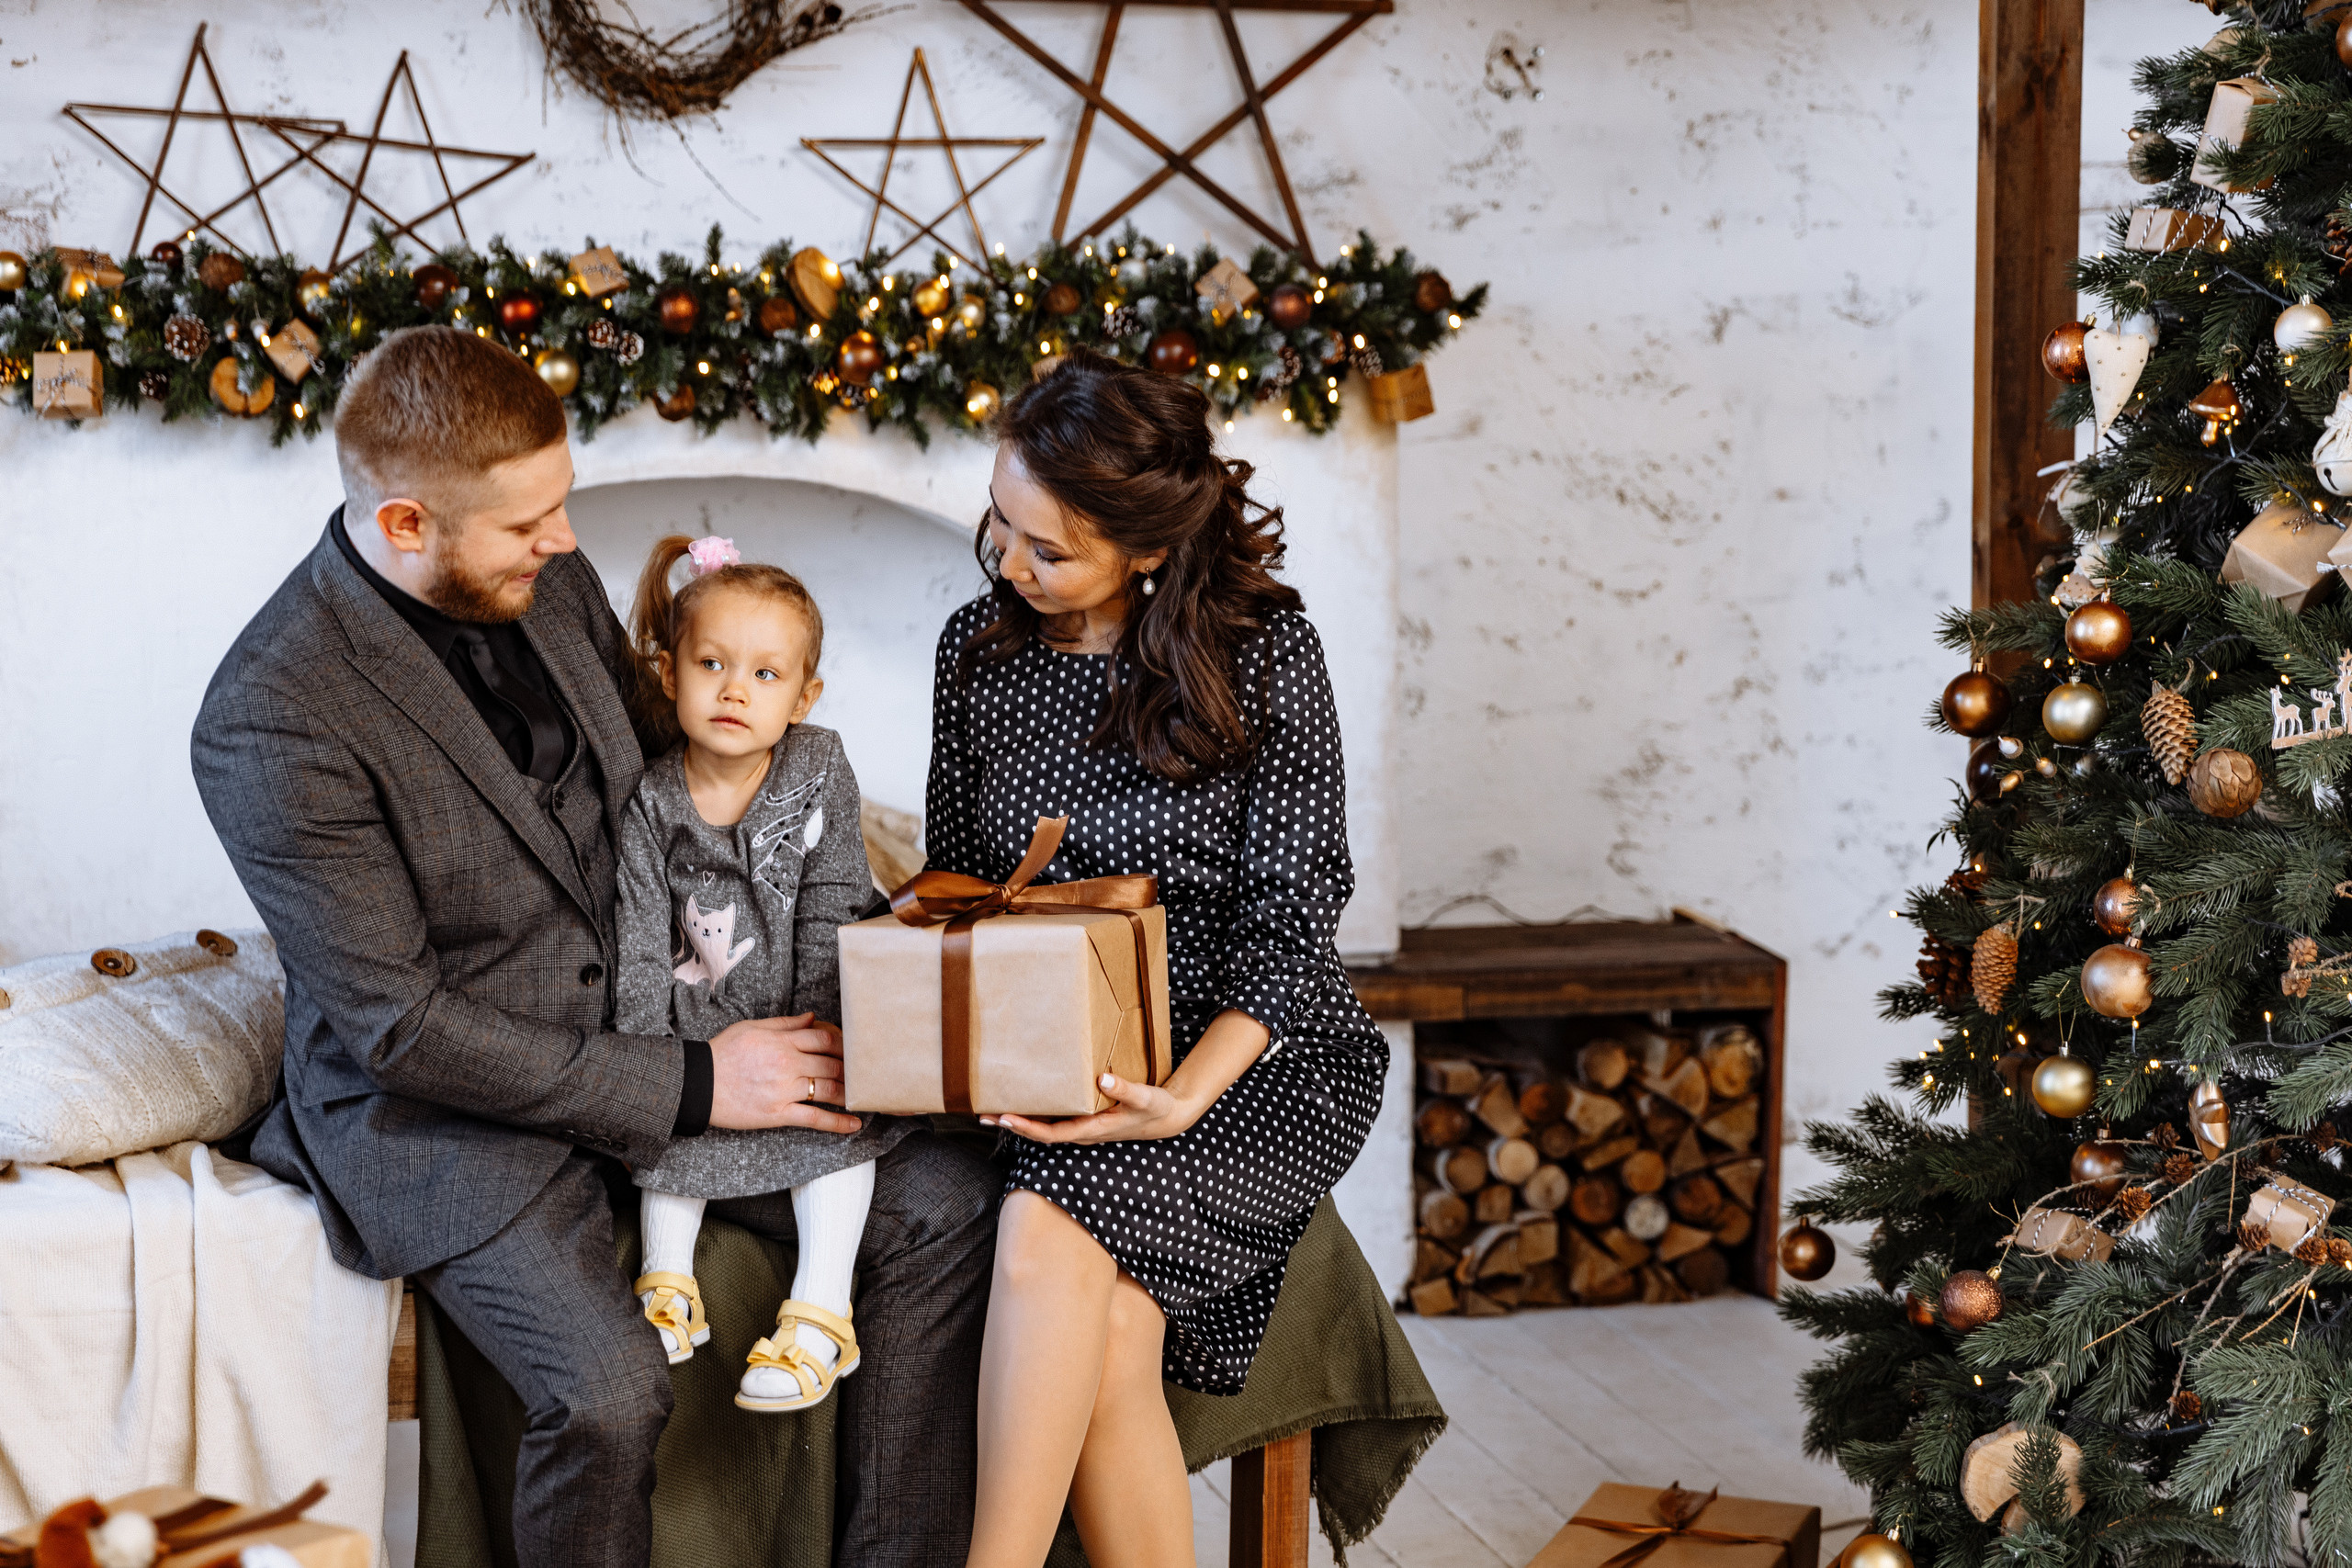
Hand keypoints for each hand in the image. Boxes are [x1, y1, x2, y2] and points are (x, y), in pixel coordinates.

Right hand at [708, 1013, 858, 1132]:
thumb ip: (785, 1024)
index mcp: (781, 1042)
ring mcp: (784, 1090)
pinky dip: (837, 1122)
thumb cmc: (723, 1053)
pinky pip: (814, 1118)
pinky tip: (854, 1125)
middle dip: (851, 1068)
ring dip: (850, 1093)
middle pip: (832, 1064)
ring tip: (863, 1095)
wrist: (697, 1084)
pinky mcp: (778, 1114)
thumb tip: (813, 1017)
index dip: (843, 1043)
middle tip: (863, 1073)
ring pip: (828, 1090)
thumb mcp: (752, 1028)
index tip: (852, 1049)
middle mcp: (787, 1064)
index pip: (824, 1039)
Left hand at [982, 1072, 1203, 1144]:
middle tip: (983, 1114)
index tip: (1006, 1118)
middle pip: (1038, 1133)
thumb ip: (1126, 1089)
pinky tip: (1021, 1101)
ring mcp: (1080, 1127)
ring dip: (1018, 1120)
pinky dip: (1033, 1112)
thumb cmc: (1155, 1108)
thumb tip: (1103, 1077)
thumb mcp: (1145, 1098)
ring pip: (1042, 1127)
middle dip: (1011, 1125)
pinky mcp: (1082, 1120)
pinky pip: (1052, 1119)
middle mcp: (1081, 1132)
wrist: (1165, 1118)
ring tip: (991, 1109)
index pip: (1051, 1134)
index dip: (1027, 1128)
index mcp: (1092, 1130)